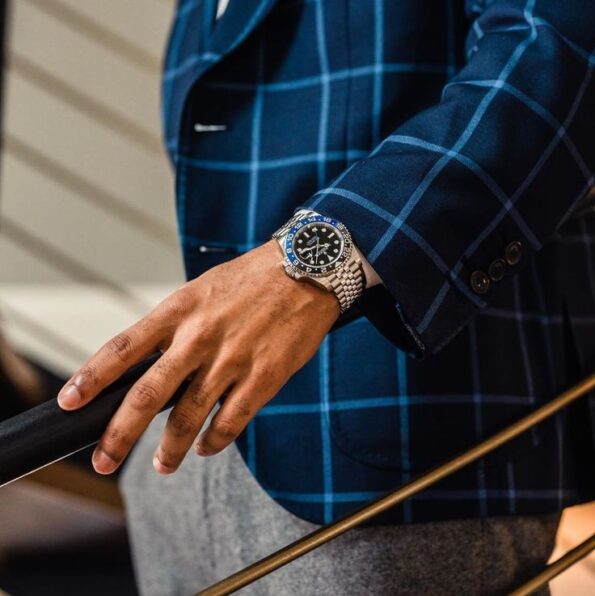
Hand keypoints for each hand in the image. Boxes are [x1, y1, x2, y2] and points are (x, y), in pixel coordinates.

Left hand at [57, 240, 339, 474]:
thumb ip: (175, 327)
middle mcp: (200, 337)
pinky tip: (206, 446)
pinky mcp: (264, 377)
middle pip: (146, 395)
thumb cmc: (252, 279)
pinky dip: (213, 441)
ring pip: (188, 418)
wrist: (307, 269)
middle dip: (119, 435)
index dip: (91, 378)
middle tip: (104, 460)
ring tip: (161, 465)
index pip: (123, 349)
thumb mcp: (202, 290)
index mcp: (180, 310)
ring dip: (170, 450)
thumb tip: (149, 365)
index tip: (70, 402)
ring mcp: (232, 359)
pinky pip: (230, 422)